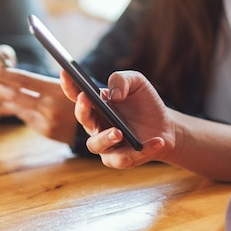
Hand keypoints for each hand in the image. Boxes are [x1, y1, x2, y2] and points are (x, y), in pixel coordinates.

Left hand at [0, 44, 76, 143]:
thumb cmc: (84, 96)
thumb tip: (32, 63)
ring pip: (17, 106)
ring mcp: (45, 122)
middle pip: (15, 94)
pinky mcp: (44, 130)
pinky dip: (14, 106)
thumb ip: (50, 77)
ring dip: (2, 94)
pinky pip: (24, 115)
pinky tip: (6, 98)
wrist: (100, 126)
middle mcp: (50, 108)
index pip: (24, 80)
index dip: (4, 74)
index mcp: (57, 92)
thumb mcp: (73, 84)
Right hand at [60, 70, 174, 168]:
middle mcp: (95, 125)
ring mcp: (105, 144)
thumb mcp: (137, 82)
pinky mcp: (119, 159)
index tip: (65, 71)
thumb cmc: (146, 104)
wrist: (165, 127)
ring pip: (95, 145)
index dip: (68, 85)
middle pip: (82, 119)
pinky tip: (157, 140)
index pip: (77, 95)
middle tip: (86, 99)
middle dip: (82, 109)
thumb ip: (122, 80)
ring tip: (119, 132)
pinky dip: (143, 150)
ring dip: (105, 138)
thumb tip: (113, 95)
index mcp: (95, 105)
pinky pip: (124, 158)